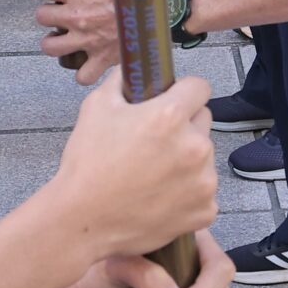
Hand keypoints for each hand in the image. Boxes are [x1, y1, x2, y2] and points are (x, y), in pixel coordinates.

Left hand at [36, 0, 120, 81]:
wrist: (158, 14)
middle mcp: (75, 16)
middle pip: (41, 16)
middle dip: (48, 14)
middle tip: (58, 14)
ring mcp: (85, 40)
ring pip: (50, 47)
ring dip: (54, 43)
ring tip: (62, 39)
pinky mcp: (99, 59)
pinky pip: (82, 75)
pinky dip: (84, 73)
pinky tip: (87, 64)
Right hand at [51, 74, 214, 256]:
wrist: (82, 220)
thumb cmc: (87, 163)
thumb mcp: (96, 107)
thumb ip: (122, 80)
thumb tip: (134, 67)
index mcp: (170, 116)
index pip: (200, 87)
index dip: (184, 91)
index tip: (173, 100)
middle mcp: (195, 146)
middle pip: (203, 121)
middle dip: (184, 126)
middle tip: (154, 143)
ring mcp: (204, 181)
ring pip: (205, 158)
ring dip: (187, 161)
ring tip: (154, 175)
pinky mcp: (205, 210)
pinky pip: (205, 192)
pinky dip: (189, 193)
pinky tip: (162, 197)